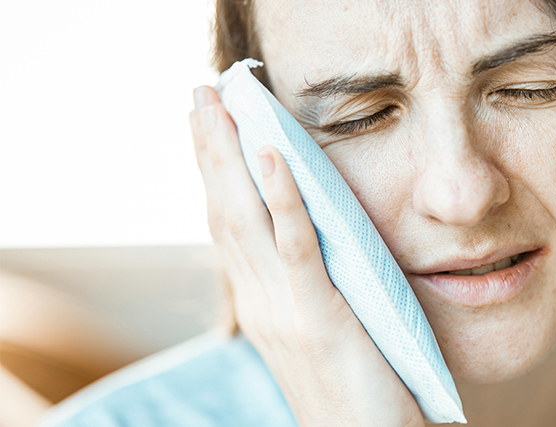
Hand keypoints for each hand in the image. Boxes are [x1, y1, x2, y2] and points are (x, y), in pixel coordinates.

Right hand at [189, 85, 424, 426]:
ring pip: (246, 219)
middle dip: (211, 150)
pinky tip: (271, 154)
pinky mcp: (318, 319)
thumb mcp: (324, 335)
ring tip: (219, 106)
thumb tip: (313, 244)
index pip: (229, 228)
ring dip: (230, 157)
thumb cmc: (356, 394)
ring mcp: (284, 312)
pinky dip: (280, 196)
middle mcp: (261, 306)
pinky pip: (294, 247)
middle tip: (199, 93)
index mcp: (263, 307)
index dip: (216, 174)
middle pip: (224, 212)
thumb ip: (310, 292)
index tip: (208, 126)